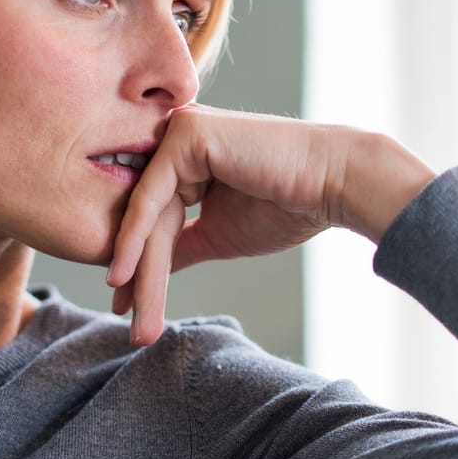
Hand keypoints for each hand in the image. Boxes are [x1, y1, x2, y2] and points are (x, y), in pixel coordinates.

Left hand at [105, 106, 436, 344]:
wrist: (333, 186)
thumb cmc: (289, 207)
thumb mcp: (218, 235)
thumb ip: (179, 246)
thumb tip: (140, 275)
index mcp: (186, 156)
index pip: (153, 217)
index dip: (139, 266)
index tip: (125, 309)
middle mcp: (177, 137)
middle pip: (148, 219)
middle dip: (139, 277)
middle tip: (131, 327)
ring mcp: (178, 131)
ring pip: (147, 214)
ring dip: (141, 271)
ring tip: (134, 318)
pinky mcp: (184, 133)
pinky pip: (151, 196)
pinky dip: (136, 239)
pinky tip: (124, 275)